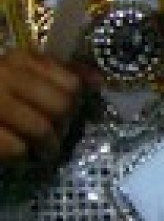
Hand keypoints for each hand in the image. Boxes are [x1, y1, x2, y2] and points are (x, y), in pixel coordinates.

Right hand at [0, 47, 84, 166]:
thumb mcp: (22, 77)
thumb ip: (60, 76)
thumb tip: (98, 81)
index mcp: (18, 60)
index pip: (71, 86)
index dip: (75, 107)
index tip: (65, 118)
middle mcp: (4, 75)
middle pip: (60, 108)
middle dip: (62, 130)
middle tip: (52, 142)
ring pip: (41, 129)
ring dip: (45, 149)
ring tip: (38, 154)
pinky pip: (17, 149)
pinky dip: (21, 160)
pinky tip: (15, 157)